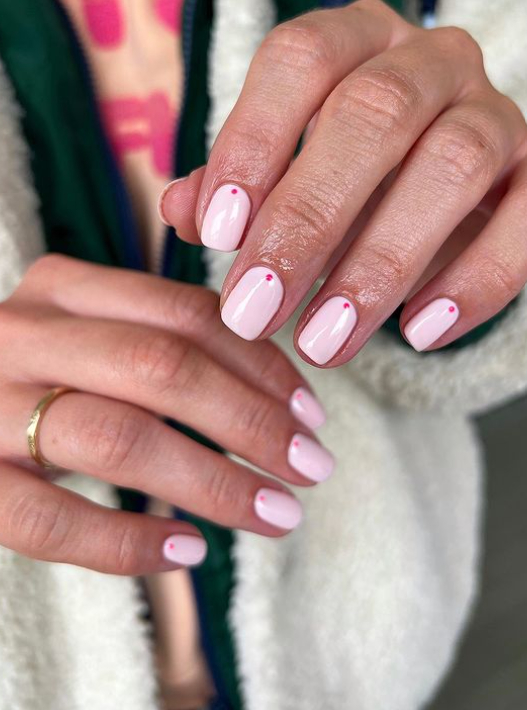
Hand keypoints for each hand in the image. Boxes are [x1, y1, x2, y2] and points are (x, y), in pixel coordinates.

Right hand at [0, 255, 331, 574]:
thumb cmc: (33, 379)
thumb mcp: (85, 337)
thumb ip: (156, 342)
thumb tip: (270, 391)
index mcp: (63, 290)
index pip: (186, 313)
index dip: (261, 365)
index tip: (309, 413)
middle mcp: (23, 335)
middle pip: (161, 368)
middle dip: (252, 421)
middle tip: (311, 467)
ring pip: (118, 437)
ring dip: (214, 480)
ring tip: (275, 513)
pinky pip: (51, 520)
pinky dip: (127, 542)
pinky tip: (187, 551)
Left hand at [159, 0, 526, 364]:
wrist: (441, 197)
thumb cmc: (347, 182)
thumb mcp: (285, 179)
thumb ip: (234, 189)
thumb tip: (180, 208)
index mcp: (356, 45)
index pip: (300, 61)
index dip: (254, 143)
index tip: (216, 234)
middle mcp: (430, 63)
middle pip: (374, 116)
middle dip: (307, 222)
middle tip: (256, 312)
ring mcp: (495, 115)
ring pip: (453, 164)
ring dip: (381, 262)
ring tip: (324, 341)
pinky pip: (526, 222)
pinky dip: (475, 282)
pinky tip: (418, 333)